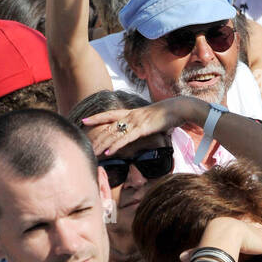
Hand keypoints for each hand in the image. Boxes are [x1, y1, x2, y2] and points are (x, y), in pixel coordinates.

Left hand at [82, 97, 199, 155]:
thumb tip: (141, 129)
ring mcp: (135, 122)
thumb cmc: (166, 114)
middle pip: (108, 127)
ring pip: (114, 134)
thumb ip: (143, 124)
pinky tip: (108, 153)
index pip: (109, 114)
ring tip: (92, 152)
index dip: (96, 118)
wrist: (178, 108)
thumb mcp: (150, 119)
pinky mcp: (141, 129)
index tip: (83, 120)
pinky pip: (125, 139)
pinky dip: (115, 146)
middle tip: (84, 144)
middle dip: (95, 137)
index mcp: (131, 113)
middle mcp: (130, 116)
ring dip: (102, 144)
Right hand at [179, 216, 261, 261]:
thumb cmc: (210, 242)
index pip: (249, 232)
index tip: (257, 237)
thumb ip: (195, 254)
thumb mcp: (204, 249)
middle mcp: (250, 231)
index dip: (255, 234)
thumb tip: (179, 259)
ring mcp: (258, 236)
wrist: (221, 235)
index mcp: (237, 230)